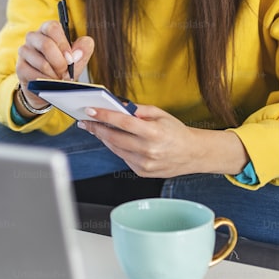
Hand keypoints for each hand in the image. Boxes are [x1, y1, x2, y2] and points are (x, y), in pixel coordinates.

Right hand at [16, 20, 94, 109]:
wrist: (49, 88)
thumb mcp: (77, 59)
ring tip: (59, 79)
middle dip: (60, 63)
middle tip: (66, 72)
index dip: (63, 44)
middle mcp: (33, 37)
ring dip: (54, 75)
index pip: (52, 27)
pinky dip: (46, 82)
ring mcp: (24, 51)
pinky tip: (49, 84)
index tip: (70, 58)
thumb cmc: (63, 68)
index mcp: (48, 30)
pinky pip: (35, 76)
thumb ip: (83, 50)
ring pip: (42, 63)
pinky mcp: (20, 67)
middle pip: (46, 45)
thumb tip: (80, 50)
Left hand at [78, 105, 248, 177]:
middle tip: (85, 121)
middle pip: (114, 138)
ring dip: (103, 138)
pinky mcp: (142, 172)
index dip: (104, 116)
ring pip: (115, 149)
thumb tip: (117, 105)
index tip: (90, 111)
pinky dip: (116, 148)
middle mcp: (149, 150)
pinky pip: (123, 158)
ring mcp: (145, 164)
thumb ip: (138, 110)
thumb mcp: (160, 114)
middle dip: (97, 128)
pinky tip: (112, 140)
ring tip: (95, 128)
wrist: (193, 154)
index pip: (123, 122)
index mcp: (154, 133)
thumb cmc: (176, 132)